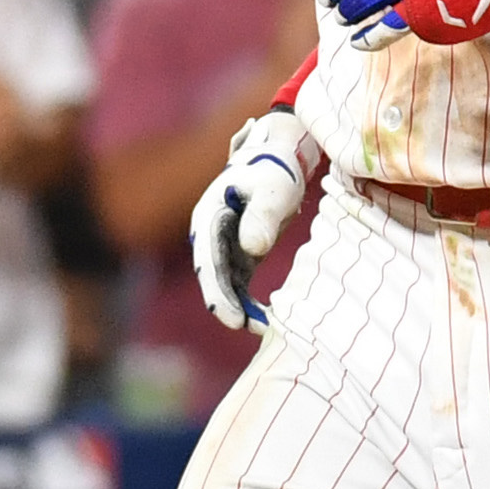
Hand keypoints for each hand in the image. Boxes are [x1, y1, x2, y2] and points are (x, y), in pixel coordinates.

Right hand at [190, 105, 317, 331]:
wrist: (281, 159)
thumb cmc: (276, 169)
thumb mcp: (273, 189)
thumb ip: (262, 217)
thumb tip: (252, 249)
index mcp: (209, 216)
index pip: (208, 261)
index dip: (218, 292)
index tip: (233, 318)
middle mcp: (210, 234)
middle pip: (213, 277)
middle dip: (228, 306)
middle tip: (249, 329)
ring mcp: (223, 245)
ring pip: (225, 284)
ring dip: (240, 307)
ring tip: (263, 329)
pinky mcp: (239, 254)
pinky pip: (239, 283)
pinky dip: (250, 301)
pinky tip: (266, 319)